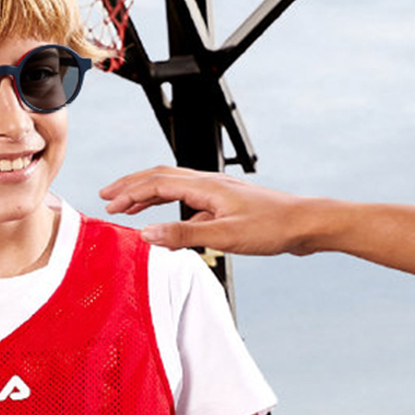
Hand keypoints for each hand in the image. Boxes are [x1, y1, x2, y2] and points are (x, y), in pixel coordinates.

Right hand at [100, 167, 315, 256]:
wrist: (306, 225)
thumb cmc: (273, 228)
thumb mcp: (224, 236)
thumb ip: (184, 235)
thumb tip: (147, 234)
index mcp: (205, 187)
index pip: (156, 183)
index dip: (129, 192)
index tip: (108, 204)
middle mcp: (210, 184)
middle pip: (161, 178)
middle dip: (132, 187)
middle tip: (108, 199)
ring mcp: (219, 193)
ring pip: (174, 187)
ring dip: (149, 195)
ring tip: (130, 208)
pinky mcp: (228, 205)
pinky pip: (189, 200)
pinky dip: (170, 208)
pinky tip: (170, 225)